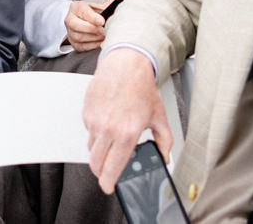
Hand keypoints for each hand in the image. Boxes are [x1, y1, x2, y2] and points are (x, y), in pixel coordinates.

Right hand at [64, 0, 108, 51]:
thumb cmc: (94, 13)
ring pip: (78, 37)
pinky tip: (100, 42)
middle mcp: (70, 19)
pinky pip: (82, 47)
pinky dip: (93, 45)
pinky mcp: (74, 43)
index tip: (102, 22)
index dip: (92, 17)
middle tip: (103, 31)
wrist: (86, 21)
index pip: (82, 12)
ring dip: (94, 38)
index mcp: (76, 7)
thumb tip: (117, 10)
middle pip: (76, 25)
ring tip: (104, 36)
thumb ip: (106, 7)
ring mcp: (70, 32)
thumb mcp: (99, 7)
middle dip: (92, 29)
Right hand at [84, 48, 171, 193]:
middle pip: (95, 163)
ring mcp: (94, 120)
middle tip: (107, 170)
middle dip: (101, 171)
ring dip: (99, 150)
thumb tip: (165, 157)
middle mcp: (107, 129)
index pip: (111, 169)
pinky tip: (107, 121)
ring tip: (112, 140)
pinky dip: (96, 132)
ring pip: (91, 147)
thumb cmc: (141, 88)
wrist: (126, 65)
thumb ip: (164, 141)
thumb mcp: (159, 117)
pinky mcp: (86, 111)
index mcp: (126, 134)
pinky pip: (88, 130)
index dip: (108, 183)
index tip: (109, 187)